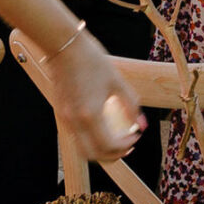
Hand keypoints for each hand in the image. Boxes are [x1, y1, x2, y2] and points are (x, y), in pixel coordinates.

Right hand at [15, 26, 143, 163]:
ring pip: (82, 148)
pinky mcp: (61, 113)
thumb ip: (131, 105)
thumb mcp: (118, 81)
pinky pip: (76, 136)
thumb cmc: (93, 60)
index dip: (125, 147)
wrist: (64, 47)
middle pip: (93, 155)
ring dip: (101, 149)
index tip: (136, 136)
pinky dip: (91, 139)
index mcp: (90, 114)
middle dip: (112, 155)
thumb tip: (142, 125)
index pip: (108, 146)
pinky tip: (104, 128)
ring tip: (118, 139)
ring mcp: (65, 119)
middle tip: (128, 146)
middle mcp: (74, 121)